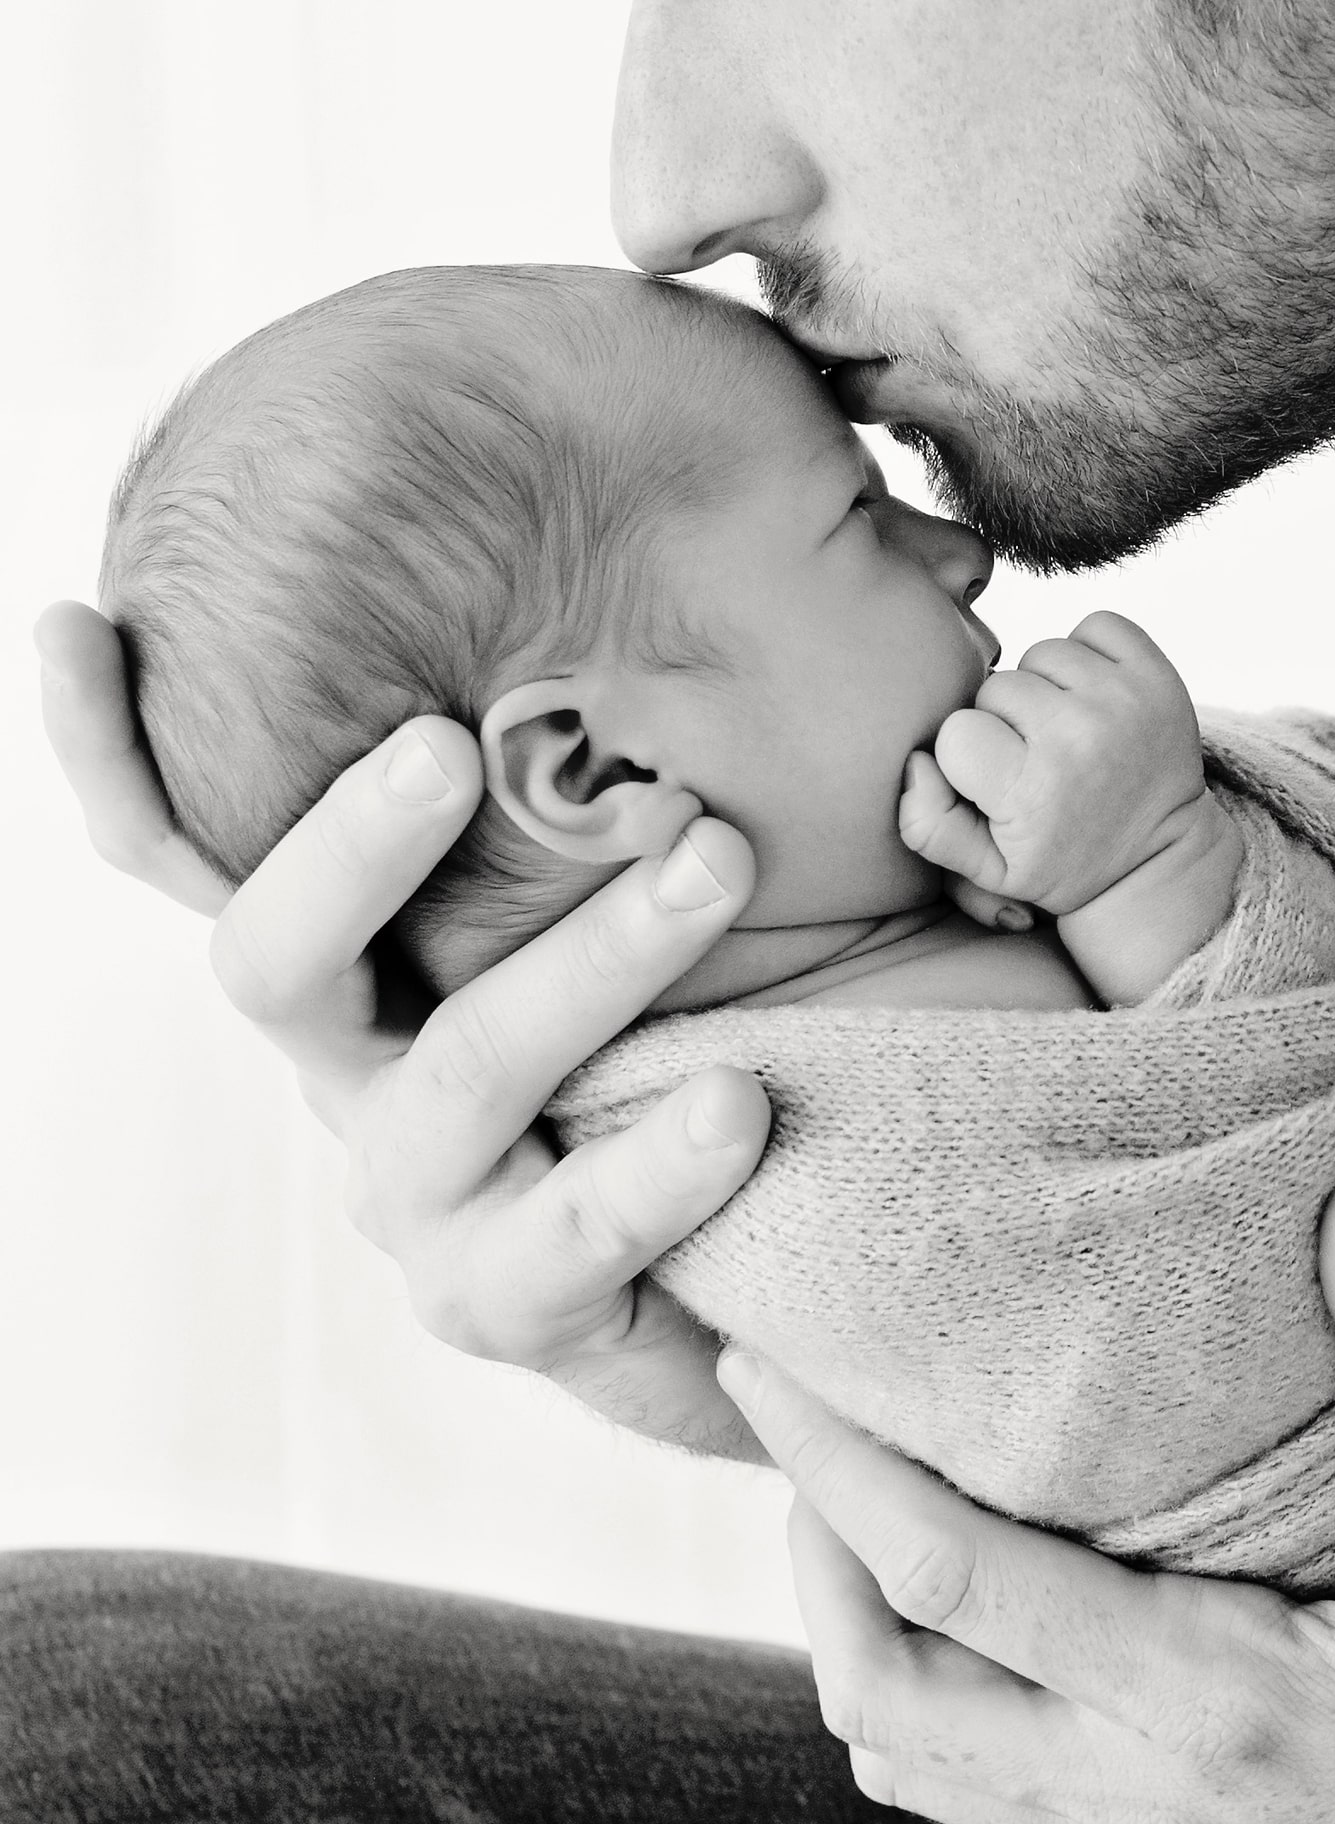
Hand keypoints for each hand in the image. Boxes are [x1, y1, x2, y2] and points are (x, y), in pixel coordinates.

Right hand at [37, 601, 773, 1458]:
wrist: (765, 1240)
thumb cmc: (714, 1013)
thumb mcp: (641, 877)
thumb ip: (605, 762)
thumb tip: (659, 516)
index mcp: (356, 961)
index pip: (199, 858)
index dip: (113, 757)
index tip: (76, 623)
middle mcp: (355, 1070)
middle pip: (276, 964)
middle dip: (351, 851)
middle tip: (452, 746)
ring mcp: (420, 1197)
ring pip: (460, 1072)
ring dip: (590, 962)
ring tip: (709, 860)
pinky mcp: (512, 1304)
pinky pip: (574, 1235)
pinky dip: (658, 1163)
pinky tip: (738, 1101)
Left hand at [717, 1146, 1334, 1823]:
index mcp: (1223, 1704)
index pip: (948, 1581)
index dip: (831, 1468)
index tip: (763, 1369)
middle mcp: (1149, 1800)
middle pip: (881, 1695)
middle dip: (808, 1556)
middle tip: (799, 1428)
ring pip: (908, 1757)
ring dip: (851, 1627)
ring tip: (853, 1493)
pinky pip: (970, 1787)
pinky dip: (917, 1687)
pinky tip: (952, 1586)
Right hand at [900, 612, 1206, 914]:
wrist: (1156, 858)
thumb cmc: (1062, 862)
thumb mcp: (986, 871)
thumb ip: (927, 824)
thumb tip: (913, 760)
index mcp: (1030, 789)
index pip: (956, 731)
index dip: (968, 755)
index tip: (998, 782)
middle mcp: (1077, 736)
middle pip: (996, 686)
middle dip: (1004, 719)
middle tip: (1033, 759)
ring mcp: (1122, 699)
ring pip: (1041, 653)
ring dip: (1044, 686)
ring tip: (1062, 730)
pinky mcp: (1156, 674)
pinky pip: (1097, 627)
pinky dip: (1089, 654)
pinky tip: (1092, 699)